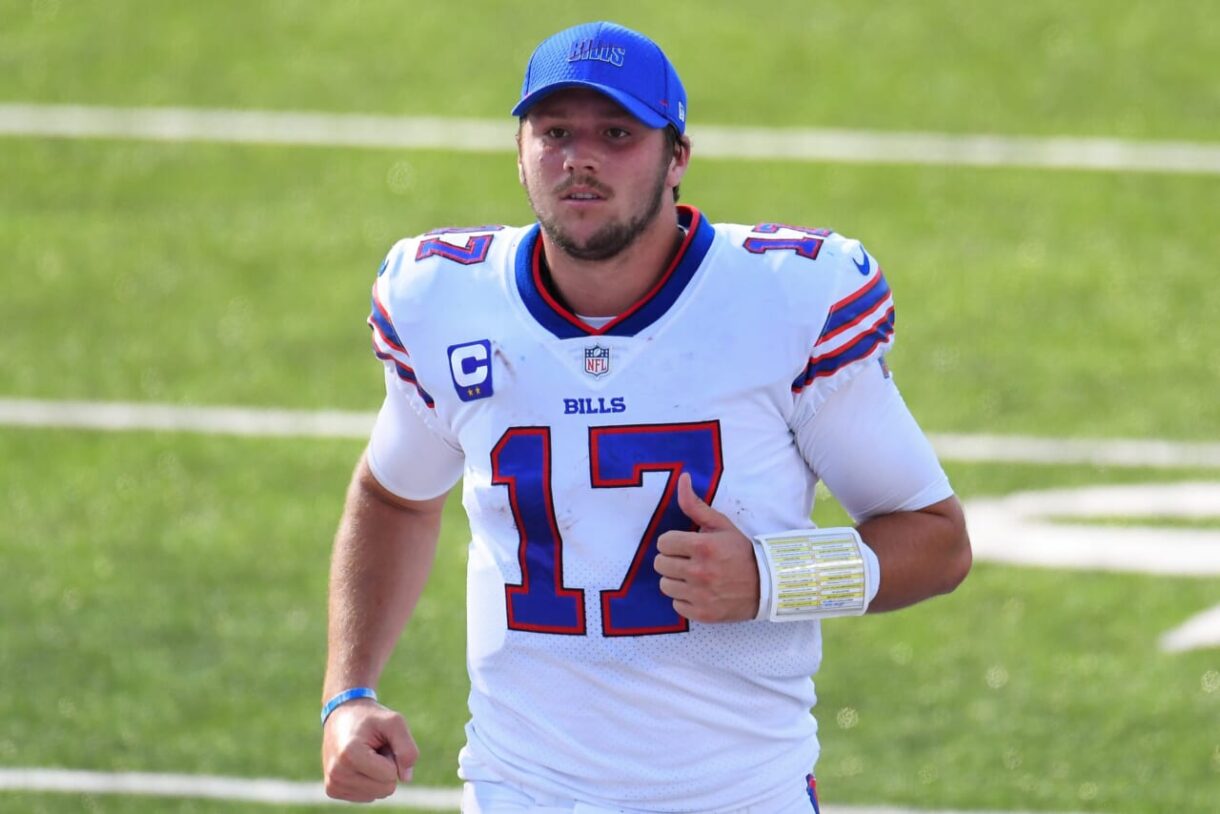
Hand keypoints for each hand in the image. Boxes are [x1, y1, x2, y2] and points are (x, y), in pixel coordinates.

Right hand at [321, 699, 418, 801]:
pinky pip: (367, 796)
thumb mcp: (395, 722)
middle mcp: (337, 773)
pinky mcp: (333, 790)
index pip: (390, 775)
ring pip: (377, 794)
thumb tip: (406, 778)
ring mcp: (333, 784)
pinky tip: (359, 764)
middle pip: (385, 789)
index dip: (392, 756)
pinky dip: (369, 781)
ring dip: (378, 774)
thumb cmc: (371, 719)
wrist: (342, 716)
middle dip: (387, 767)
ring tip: (366, 754)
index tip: (377, 740)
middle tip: (374, 748)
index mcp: (350, 753)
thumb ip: (407, 748)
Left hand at [654, 473, 759, 622]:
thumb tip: (682, 478)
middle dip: (672, 559)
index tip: (685, 544)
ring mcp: (700, 595)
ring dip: (676, 580)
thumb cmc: (741, 552)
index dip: (673, 542)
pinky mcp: (702, 614)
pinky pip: (676, 605)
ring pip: (665, 585)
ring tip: (693, 576)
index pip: (663, 542)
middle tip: (689, 560)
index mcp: (703, 546)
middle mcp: (699, 571)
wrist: (767, 585)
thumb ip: (695, 505)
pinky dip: (685, 599)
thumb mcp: (721, 525)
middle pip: (660, 564)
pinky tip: (700, 592)